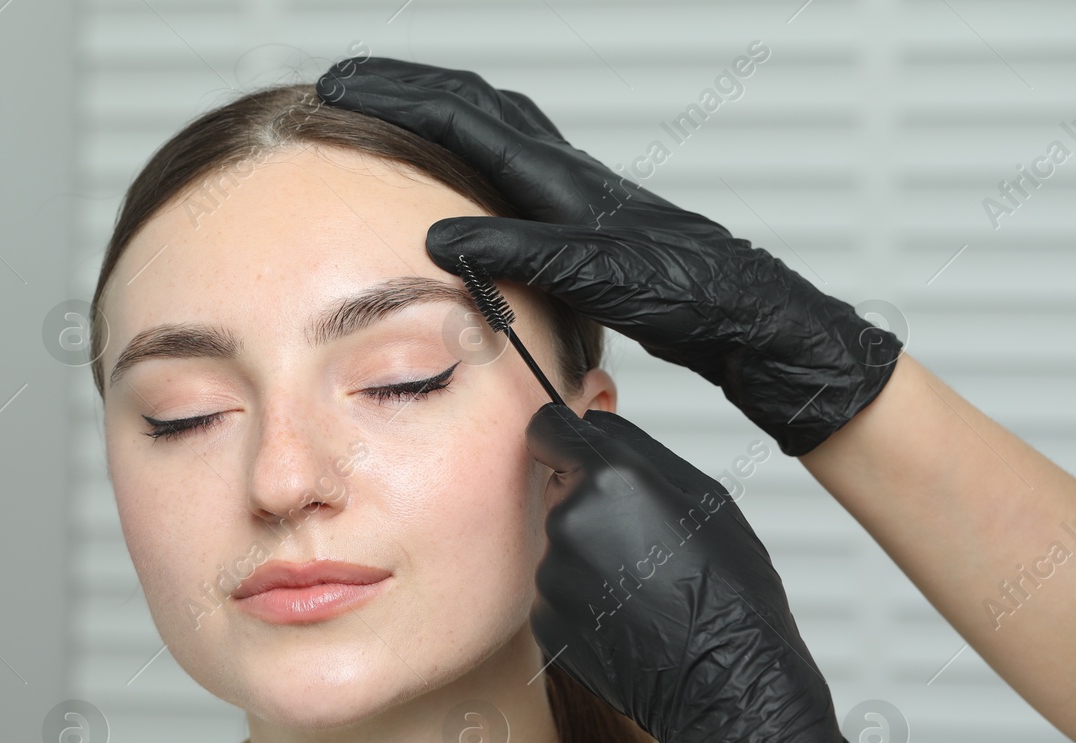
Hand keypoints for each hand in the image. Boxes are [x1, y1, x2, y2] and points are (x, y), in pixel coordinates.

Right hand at [316, 56, 901, 456]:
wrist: (746, 314)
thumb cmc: (687, 295)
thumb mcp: (597, 275)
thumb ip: (519, 251)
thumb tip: (440, 235)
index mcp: (559, 179)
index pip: (460, 118)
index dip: (394, 100)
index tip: (339, 87)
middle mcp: (566, 172)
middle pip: (474, 104)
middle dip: (406, 90)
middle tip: (348, 85)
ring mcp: (576, 191)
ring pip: (497, 125)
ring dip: (441, 110)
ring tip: (395, 112)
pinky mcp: (585, 217)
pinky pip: (514, 162)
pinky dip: (474, 149)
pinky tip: (467, 179)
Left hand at [522, 400, 868, 742]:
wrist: (725, 681)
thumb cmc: (727, 590)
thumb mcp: (702, 496)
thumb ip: (635, 450)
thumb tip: (592, 424)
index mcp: (609, 478)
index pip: (545, 429)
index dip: (561, 438)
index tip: (569, 450)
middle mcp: (569, 522)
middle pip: (557, 491)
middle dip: (586, 504)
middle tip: (639, 540)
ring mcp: (553, 576)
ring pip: (559, 545)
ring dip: (588, 555)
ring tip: (641, 585)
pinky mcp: (546, 620)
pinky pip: (557, 592)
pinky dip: (582, 599)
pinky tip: (626, 616)